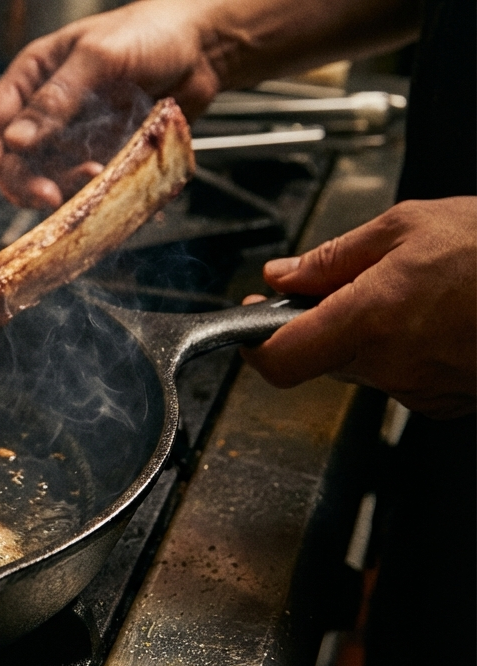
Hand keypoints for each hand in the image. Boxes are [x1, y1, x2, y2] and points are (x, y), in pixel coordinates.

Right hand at [0, 0, 221, 214]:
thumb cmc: (150, 32)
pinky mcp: (101, 152)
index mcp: (32, 78)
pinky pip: (86, 182)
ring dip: (65, 187)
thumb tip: (15, 140)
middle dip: (26, 185)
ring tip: (96, 175)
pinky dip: (93, 191)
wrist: (205, 45)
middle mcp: (45, 111)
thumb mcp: (99, 57)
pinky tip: (110, 182)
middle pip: (15, 162)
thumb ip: (56, 98)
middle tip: (50, 198)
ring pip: (49, 178)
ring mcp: (74, 135)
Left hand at [240, 197, 476, 418]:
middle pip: (320, 358)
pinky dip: (410, 349)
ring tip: (419, 292)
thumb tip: (282, 275)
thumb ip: (332, 258)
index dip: (254, 344)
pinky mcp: (449, 402)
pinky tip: (443, 317)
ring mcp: (424, 390)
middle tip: (354, 282)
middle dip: (323, 322)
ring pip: (364, 366)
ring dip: (371, 333)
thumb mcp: (407, 227)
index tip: (252, 321)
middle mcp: (393, 366)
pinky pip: (405, 377)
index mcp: (371, 320)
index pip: (278, 361)